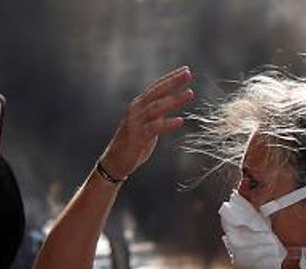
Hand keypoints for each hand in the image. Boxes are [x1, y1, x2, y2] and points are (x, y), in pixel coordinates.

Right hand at [97, 66, 193, 180]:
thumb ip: (157, 113)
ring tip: (190, 94)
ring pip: (156, 107)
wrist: (116, 161)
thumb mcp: (147, 123)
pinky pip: (154, 128)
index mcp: (139, 105)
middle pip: (157, 92)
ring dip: (174, 100)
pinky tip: (180, 121)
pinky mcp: (137, 137)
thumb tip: (172, 103)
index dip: (170, 78)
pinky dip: (167, 124)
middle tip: (188, 74)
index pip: (156, 87)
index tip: (186, 70)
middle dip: (173, 82)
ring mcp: (136, 122)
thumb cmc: (134, 142)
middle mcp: (136, 109)